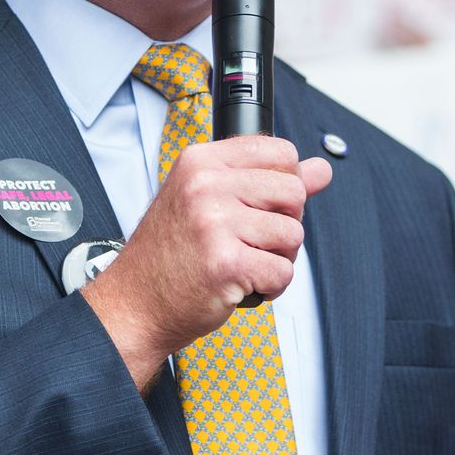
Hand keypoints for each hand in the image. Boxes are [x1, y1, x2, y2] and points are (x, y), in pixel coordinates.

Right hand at [82, 136, 331, 388]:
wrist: (135, 303)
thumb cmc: (169, 256)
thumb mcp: (209, 200)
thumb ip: (267, 180)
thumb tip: (320, 169)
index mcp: (201, 161)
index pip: (281, 152)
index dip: (284, 184)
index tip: (260, 206)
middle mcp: (205, 185)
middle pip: (295, 191)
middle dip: (283, 224)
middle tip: (248, 241)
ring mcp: (215, 223)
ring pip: (294, 234)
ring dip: (276, 258)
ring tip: (240, 263)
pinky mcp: (227, 263)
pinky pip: (283, 272)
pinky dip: (270, 286)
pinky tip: (239, 283)